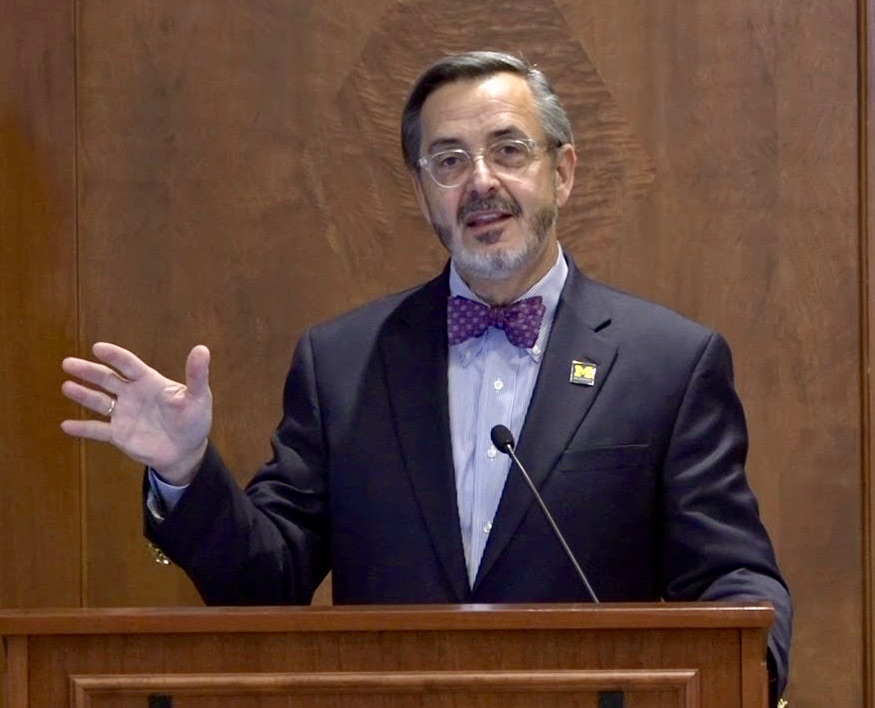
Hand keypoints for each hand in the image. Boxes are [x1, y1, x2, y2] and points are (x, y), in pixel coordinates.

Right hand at [61, 342, 212, 484]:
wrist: (187, 450)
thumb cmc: (194, 420)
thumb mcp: (198, 397)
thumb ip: (196, 375)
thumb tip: (202, 349)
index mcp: (149, 382)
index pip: (129, 365)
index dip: (115, 356)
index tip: (98, 348)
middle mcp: (132, 394)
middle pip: (107, 379)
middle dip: (89, 371)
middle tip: (68, 363)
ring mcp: (123, 414)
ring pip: (99, 402)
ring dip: (83, 395)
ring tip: (67, 387)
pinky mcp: (119, 435)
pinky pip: (97, 431)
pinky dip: (83, 428)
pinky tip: (66, 426)